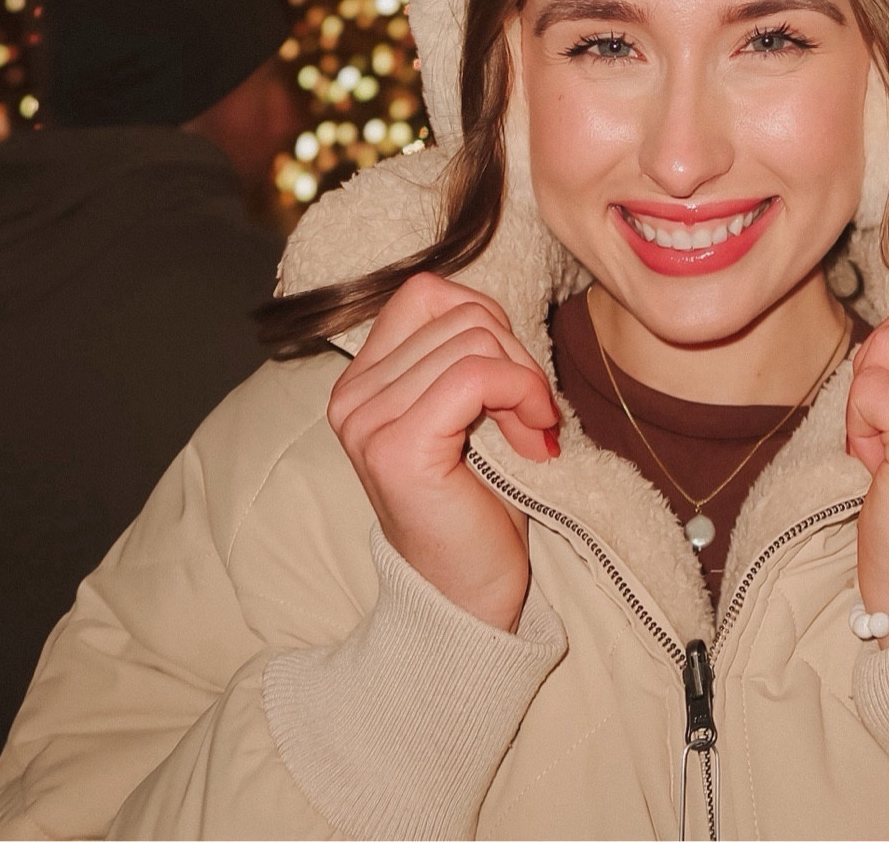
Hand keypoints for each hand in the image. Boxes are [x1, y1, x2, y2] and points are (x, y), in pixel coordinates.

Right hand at [328, 272, 559, 632]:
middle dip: (517, 357)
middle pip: (461, 313)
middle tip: (533, 417)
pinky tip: (536, 438)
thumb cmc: (479, 506)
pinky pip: (476, 376)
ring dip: (525, 383)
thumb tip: (501, 314)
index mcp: (364, 381)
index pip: (427, 293)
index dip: (488, 321)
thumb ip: (468, 357)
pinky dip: (522, 394)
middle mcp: (352, 396)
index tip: (514, 380)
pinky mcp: (397, 448)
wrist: (468, 596)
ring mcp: (367, 421)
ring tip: (532, 435)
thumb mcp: (471, 414)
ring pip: (475, 340)